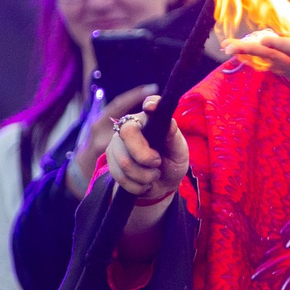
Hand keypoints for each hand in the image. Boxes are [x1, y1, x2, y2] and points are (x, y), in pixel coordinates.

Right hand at [107, 93, 190, 207]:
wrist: (161, 184)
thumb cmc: (172, 163)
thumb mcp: (179, 152)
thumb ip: (174, 138)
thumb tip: (170, 122)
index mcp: (152, 119)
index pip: (151, 104)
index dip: (150, 104)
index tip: (151, 107)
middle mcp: (132, 125)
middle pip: (127, 133)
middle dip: (144, 156)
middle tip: (157, 163)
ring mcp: (118, 141)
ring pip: (124, 161)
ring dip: (144, 176)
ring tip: (153, 175)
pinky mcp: (110, 157)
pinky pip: (119, 176)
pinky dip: (136, 185)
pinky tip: (143, 182)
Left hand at [230, 31, 289, 133]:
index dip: (282, 45)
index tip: (263, 39)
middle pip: (275, 57)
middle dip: (252, 50)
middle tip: (227, 45)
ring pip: (271, 61)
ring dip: (250, 55)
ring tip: (230, 48)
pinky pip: (276, 65)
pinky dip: (261, 59)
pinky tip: (250, 56)